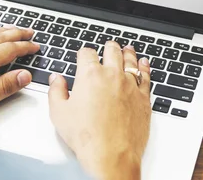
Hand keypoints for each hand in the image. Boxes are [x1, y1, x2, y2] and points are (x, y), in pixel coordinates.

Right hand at [48, 42, 150, 179]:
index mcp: (90, 75)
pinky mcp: (143, 97)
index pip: (87, 53)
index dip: (83, 53)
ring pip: (130, 60)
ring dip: (128, 53)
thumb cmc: (86, 137)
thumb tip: (56, 79)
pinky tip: (144, 64)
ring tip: (127, 49)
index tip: (83, 55)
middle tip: (108, 47)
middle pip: (112, 50)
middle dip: (108, 47)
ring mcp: (129, 85)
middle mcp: (111, 75)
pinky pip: (146, 76)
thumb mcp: (59, 113)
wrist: (111, 155)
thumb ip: (56, 91)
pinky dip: (145, 68)